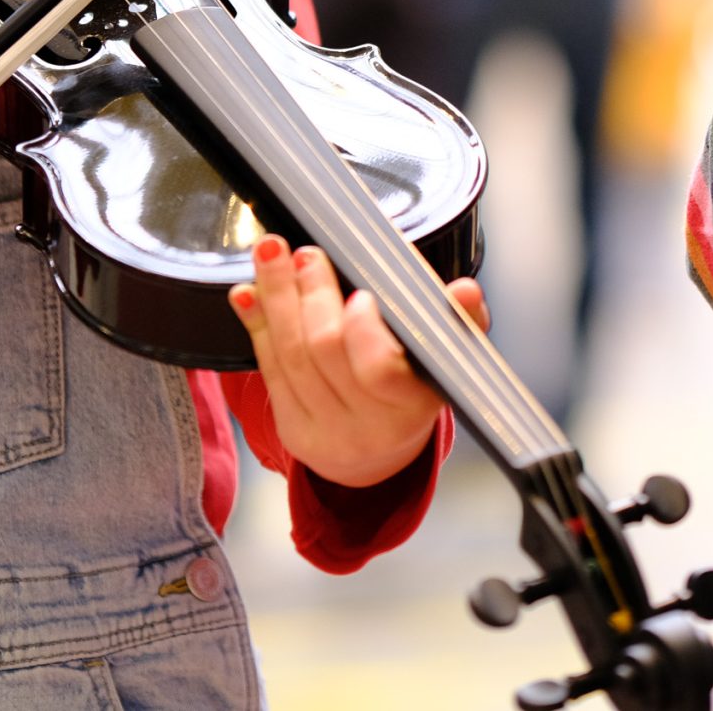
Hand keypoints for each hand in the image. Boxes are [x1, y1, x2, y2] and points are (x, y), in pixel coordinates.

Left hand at [229, 234, 486, 488]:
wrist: (379, 458)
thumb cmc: (415, 393)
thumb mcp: (447, 362)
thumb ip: (458, 321)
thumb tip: (465, 290)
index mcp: (410, 406)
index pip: (378, 369)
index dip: (362, 328)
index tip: (361, 292)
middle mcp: (365, 425)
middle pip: (324, 352)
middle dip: (311, 295)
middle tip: (308, 254)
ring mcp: (323, 430)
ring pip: (289, 356)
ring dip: (276, 298)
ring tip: (270, 254)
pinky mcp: (291, 428)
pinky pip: (268, 371)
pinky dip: (256, 325)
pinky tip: (246, 293)